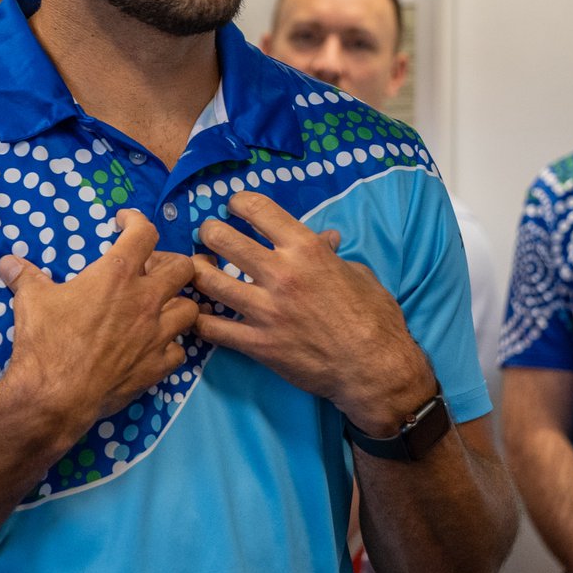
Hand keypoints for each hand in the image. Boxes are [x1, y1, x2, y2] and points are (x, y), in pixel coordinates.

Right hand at [0, 209, 198, 437]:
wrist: (55, 395)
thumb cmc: (45, 341)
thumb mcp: (30, 300)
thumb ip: (24, 276)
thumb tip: (6, 262)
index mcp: (117, 275)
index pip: (144, 233)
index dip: (136, 221)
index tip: (124, 223)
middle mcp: (145, 300)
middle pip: (183, 268)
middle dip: (171, 263)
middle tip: (150, 270)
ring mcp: (156, 334)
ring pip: (190, 309)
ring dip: (177, 304)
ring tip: (159, 307)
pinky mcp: (157, 366)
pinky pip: (179, 350)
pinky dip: (170, 345)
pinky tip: (155, 346)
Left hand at [191, 191, 432, 432]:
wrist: (375, 370)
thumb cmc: (373, 317)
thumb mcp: (356, 273)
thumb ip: (330, 254)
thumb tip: (325, 239)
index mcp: (305, 250)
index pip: (258, 209)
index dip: (238, 202)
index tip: (234, 207)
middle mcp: (280, 274)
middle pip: (222, 239)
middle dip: (209, 231)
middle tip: (209, 235)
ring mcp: (265, 311)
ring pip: (208, 281)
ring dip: (197, 270)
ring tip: (198, 267)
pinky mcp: (257, 344)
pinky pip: (212, 329)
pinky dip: (200, 318)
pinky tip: (200, 311)